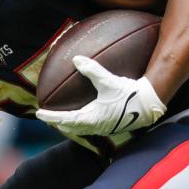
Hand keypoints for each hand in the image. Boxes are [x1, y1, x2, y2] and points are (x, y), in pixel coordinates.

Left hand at [36, 56, 165, 136]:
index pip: (66, 119)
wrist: (149, 105)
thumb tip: (76, 59)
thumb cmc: (129, 94)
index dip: (51, 117)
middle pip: (71, 127)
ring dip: (68, 125)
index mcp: (92, 118)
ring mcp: (103, 127)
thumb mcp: (108, 81)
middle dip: (57, 123)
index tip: (39, 114)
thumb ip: (92, 70)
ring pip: (80, 129)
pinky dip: (80, 124)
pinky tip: (81, 119)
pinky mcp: (110, 125)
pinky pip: (89, 128)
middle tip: (45, 117)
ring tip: (59, 121)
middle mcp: (96, 126)